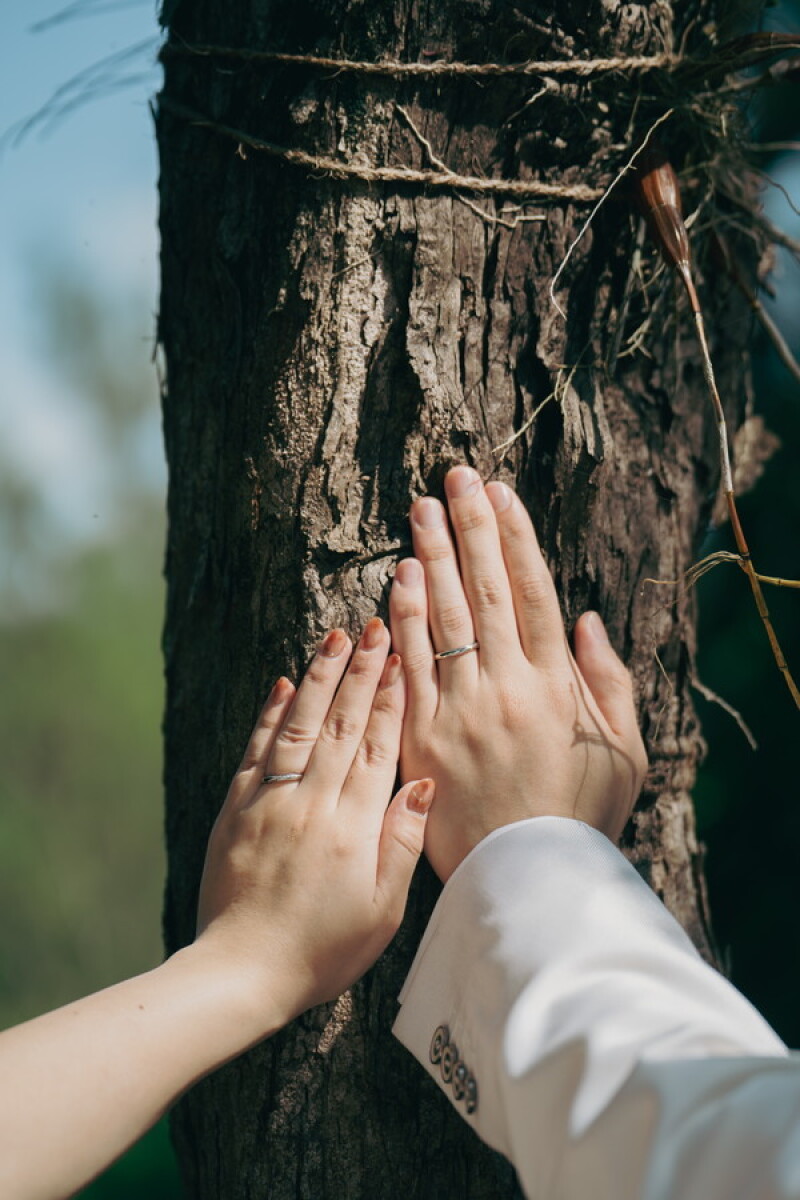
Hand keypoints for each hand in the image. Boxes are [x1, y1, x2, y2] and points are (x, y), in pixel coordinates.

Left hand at [195, 618, 432, 1030]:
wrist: (241, 972)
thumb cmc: (322, 950)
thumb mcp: (382, 911)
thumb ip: (402, 843)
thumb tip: (422, 784)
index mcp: (353, 826)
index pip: (378, 746)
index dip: (392, 700)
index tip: (402, 659)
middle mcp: (311, 803)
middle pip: (342, 724)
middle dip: (361, 672)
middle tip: (375, 627)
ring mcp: (270, 803)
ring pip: (299, 726)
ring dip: (319, 679)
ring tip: (335, 638)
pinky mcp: (236, 811)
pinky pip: (256, 751)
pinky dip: (270, 715)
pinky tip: (283, 685)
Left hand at [389, 468, 646, 881]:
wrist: (523, 882)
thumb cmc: (580, 817)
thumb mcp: (623, 753)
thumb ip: (611, 683)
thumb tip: (588, 619)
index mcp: (558, 687)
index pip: (532, 593)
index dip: (516, 539)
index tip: (501, 495)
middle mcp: (508, 688)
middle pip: (485, 591)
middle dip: (470, 528)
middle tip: (454, 478)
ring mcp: (461, 711)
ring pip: (445, 617)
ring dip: (433, 557)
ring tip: (420, 511)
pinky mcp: (421, 737)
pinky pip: (408, 667)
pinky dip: (403, 619)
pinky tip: (397, 579)